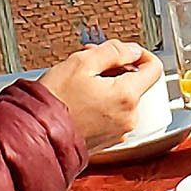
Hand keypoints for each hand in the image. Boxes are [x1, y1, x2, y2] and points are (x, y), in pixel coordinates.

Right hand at [38, 42, 160, 147]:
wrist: (37, 136)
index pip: (154, 68)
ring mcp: (119, 131)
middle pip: (136, 83)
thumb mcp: (81, 63)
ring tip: (81, 80)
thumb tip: (131, 50)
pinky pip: (114, 114)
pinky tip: (81, 97)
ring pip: (123, 98)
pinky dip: (103, 102)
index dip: (141, 54)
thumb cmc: (54, 102)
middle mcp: (129, 117)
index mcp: (127, 96)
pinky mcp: (108, 140)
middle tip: (91, 61)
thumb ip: (113, 51)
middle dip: (116, 68)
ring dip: (108, 85)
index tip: (126, 51)